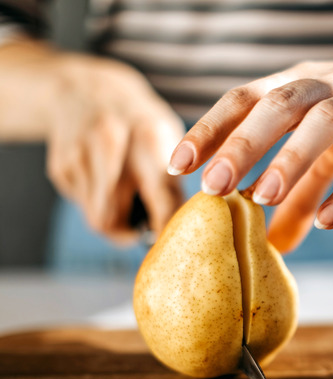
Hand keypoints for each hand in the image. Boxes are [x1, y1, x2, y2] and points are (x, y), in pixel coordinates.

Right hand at [46, 55, 183, 242]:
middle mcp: (111, 145)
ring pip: (97, 219)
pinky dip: (98, 204)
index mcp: (150, 138)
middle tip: (146, 230)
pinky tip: (104, 180)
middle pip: (114, 219)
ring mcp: (80, 156)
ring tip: (127, 200)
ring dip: (115, 221)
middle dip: (131, 233)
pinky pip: (84, 206)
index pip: (161, 198)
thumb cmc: (140, 123)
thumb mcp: (168, 138)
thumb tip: (182, 231)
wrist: (87, 90)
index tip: (175, 245)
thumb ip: (174, 181)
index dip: (167, 230)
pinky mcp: (61, 167)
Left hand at [169, 56, 332, 251]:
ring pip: (327, 122)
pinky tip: (328, 220)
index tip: (178, 165)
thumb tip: (273, 245)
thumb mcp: (327, 149)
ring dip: (291, 157)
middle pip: (280, 105)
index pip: (246, 97)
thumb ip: (299, 193)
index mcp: (301, 83)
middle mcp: (331, 86)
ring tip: (261, 199)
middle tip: (212, 186)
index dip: (211, 127)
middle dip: (242, 143)